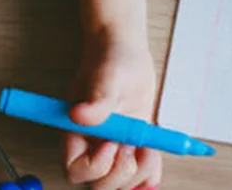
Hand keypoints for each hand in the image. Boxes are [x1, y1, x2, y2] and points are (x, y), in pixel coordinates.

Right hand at [64, 39, 159, 189]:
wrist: (126, 54)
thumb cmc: (110, 61)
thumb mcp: (106, 78)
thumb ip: (97, 100)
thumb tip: (80, 116)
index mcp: (75, 134)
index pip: (77, 170)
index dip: (96, 166)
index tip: (113, 142)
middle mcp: (92, 146)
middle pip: (99, 185)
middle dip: (120, 175)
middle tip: (134, 149)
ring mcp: (114, 149)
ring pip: (121, 184)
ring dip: (139, 174)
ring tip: (149, 147)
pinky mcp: (133, 146)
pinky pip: (141, 174)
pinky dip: (151, 174)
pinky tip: (155, 158)